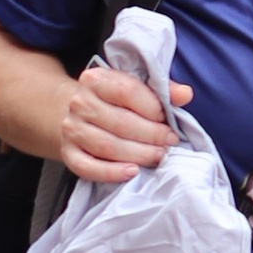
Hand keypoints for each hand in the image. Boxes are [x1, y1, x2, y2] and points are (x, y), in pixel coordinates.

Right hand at [61, 60, 188, 184]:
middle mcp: (79, 103)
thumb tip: (185, 95)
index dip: (153, 108)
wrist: (77, 113)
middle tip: (169, 143)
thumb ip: (163, 89)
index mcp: (95, 79)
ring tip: (158, 156)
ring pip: (107, 146)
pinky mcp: (68, 153)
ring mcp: (71, 129)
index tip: (168, 120)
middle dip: (151, 135)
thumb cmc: (114, 100)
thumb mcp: (136, 86)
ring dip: (138, 154)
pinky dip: (111, 173)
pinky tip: (132, 171)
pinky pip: (88, 168)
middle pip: (120, 122)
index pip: (127, 92)